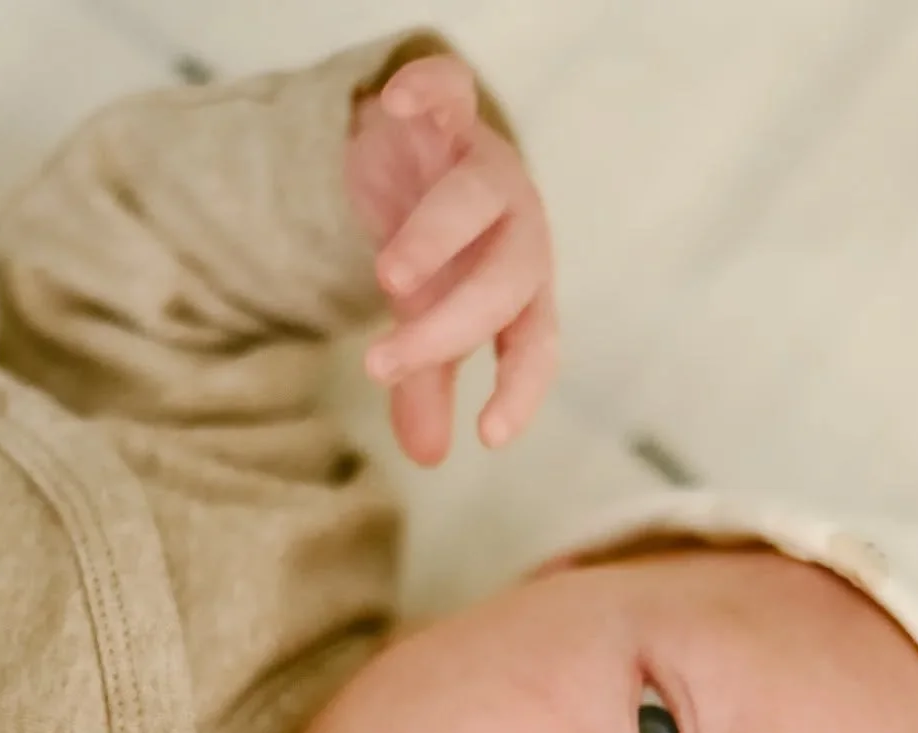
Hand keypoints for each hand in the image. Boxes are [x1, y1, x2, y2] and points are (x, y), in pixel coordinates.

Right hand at [344, 53, 557, 464]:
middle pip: (505, 282)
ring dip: (438, 237)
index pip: (534, 345)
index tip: (490, 436)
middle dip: (449, 327)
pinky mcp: (449, 110)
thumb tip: (429, 458)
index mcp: (521, 287)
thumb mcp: (430, 318)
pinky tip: (399, 105)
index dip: (520, 389)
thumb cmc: (442, 250)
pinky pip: (448, 90)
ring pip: (477, 198)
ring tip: (389, 276)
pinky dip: (427, 92)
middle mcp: (517, 229)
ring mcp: (486, 165)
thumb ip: (428, 382)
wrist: (421, 150)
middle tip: (382, 367)